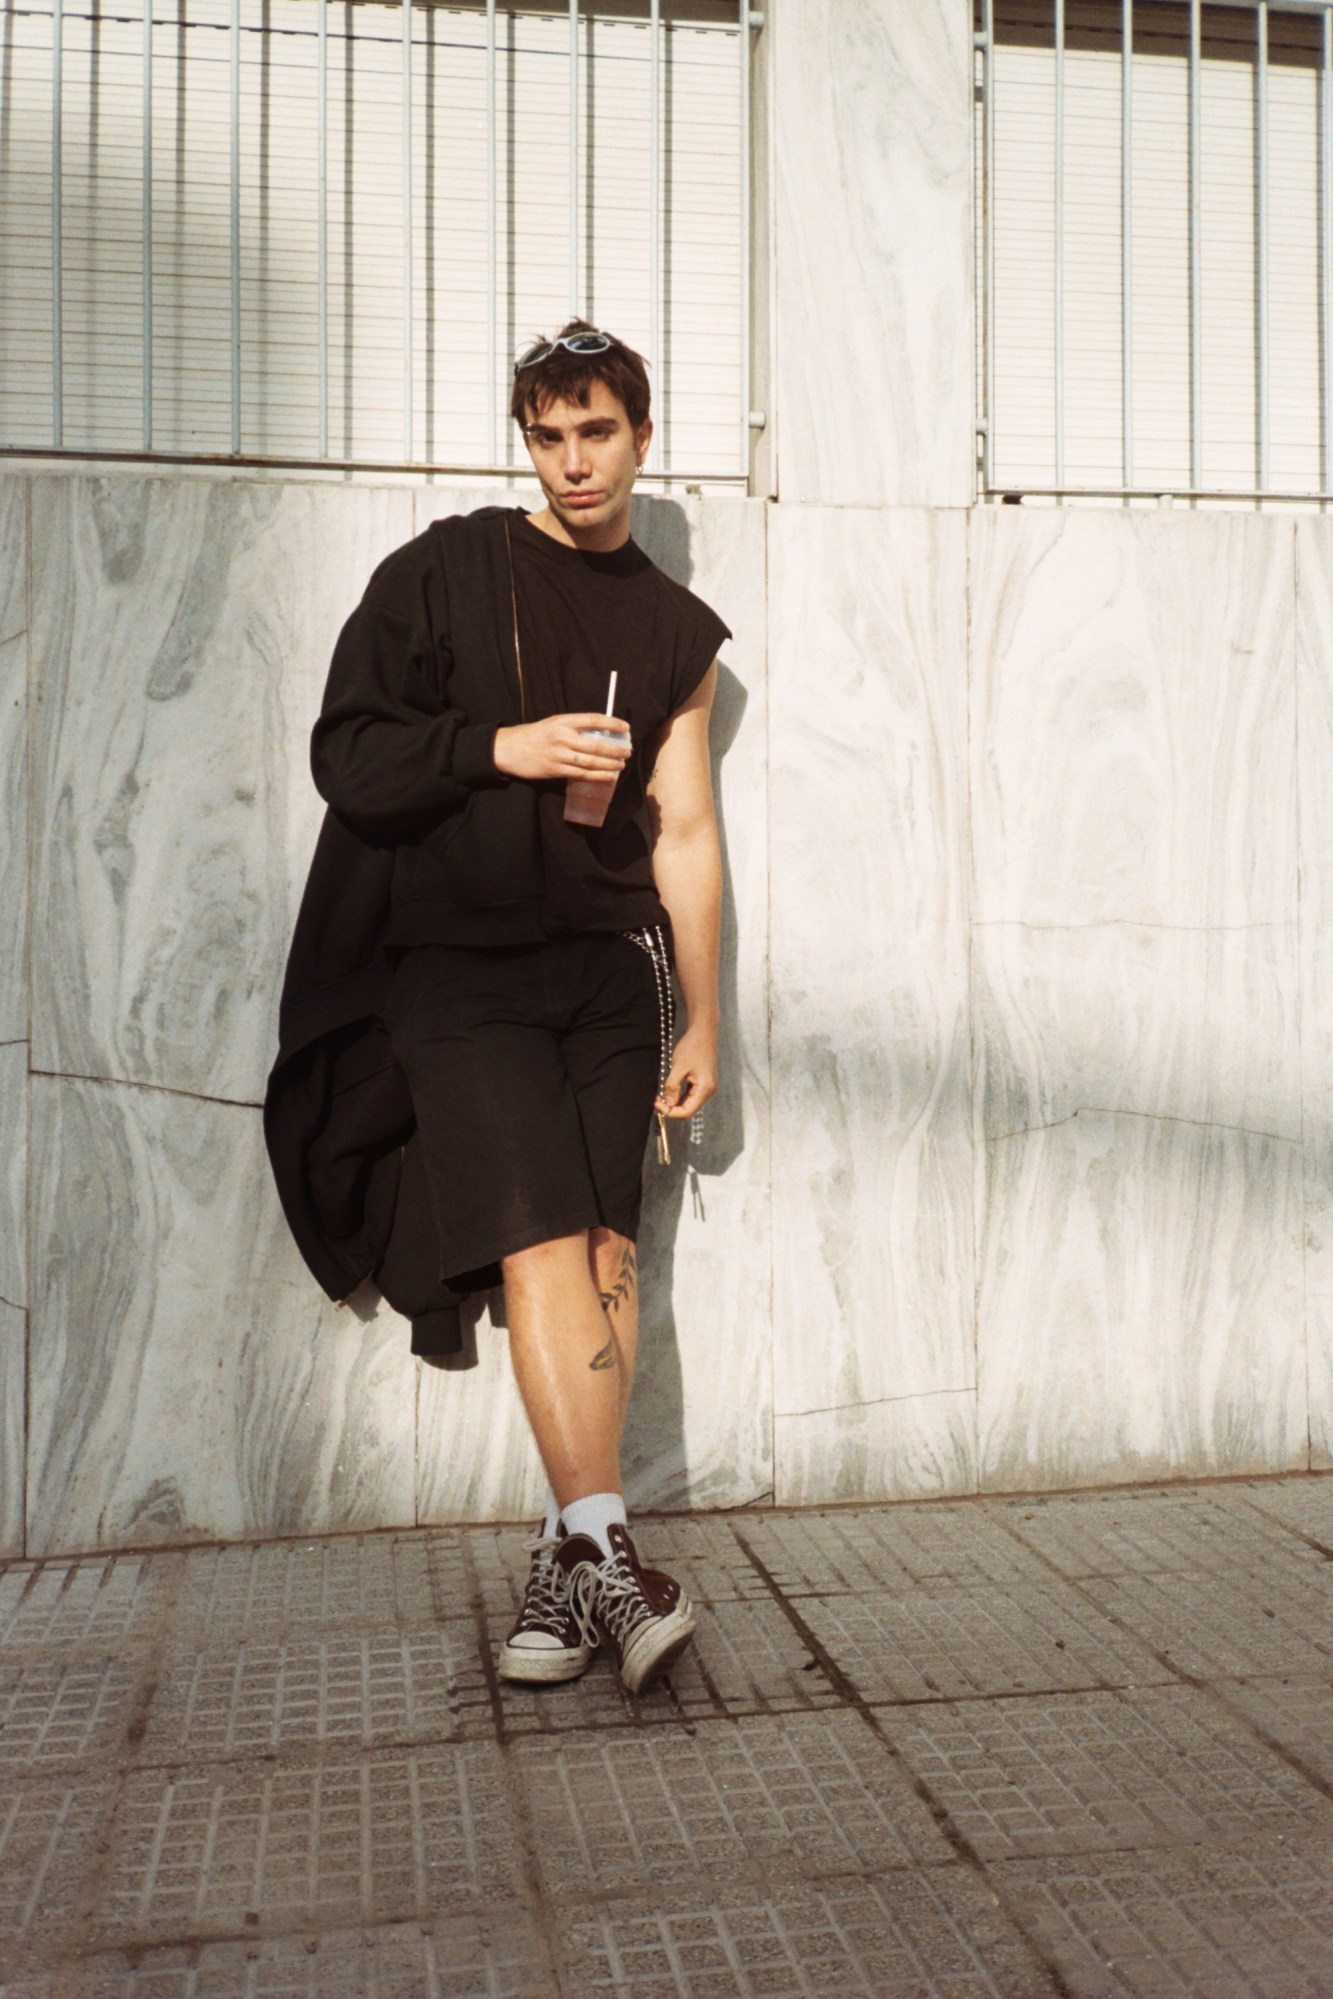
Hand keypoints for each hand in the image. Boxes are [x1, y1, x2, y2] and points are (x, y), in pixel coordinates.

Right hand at [493, 714, 631, 783]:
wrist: (508, 749)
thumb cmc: (534, 735)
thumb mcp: (553, 724)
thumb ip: (573, 727)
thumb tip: (600, 733)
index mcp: (562, 721)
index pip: (593, 720)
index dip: (612, 723)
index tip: (626, 728)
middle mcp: (562, 737)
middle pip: (596, 744)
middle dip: (615, 749)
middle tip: (628, 751)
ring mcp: (559, 755)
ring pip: (591, 762)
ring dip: (610, 764)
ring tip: (622, 764)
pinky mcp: (555, 770)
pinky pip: (581, 774)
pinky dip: (598, 776)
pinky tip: (609, 776)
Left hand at [654, 1023, 717, 1120]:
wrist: (703, 1032)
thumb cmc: (692, 1046)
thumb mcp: (678, 1066)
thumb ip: (672, 1086)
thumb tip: (667, 1104)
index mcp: (705, 1089)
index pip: (687, 1112)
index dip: (670, 1111)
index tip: (657, 1104)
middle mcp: (708, 1091)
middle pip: (688, 1109)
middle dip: (671, 1107)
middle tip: (657, 1099)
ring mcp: (706, 1087)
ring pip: (688, 1103)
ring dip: (674, 1101)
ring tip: (661, 1094)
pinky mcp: (703, 1082)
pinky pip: (690, 1095)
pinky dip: (679, 1095)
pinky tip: (669, 1089)